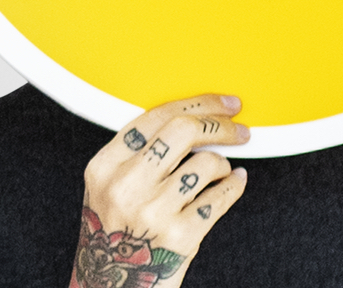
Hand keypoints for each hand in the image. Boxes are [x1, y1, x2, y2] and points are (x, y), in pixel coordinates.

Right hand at [69, 94, 249, 287]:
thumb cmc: (116, 235)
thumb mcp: (108, 188)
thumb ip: (139, 153)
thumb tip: (197, 118)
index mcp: (104, 166)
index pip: (157, 116)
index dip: (199, 103)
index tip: (224, 104)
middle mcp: (124, 186)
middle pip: (182, 130)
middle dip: (219, 124)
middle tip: (238, 128)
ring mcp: (151, 213)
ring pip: (205, 163)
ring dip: (222, 163)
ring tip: (221, 170)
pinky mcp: (178, 238)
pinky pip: (219, 197)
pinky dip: (234, 185)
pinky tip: (235, 182)